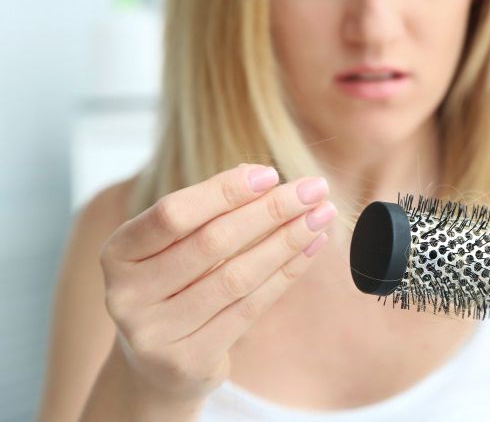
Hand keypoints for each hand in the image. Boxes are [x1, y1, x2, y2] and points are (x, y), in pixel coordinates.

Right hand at [99, 164, 335, 400]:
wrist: (156, 365)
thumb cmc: (175, 284)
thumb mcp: (177, 244)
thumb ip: (210, 209)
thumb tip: (258, 174)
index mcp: (117, 252)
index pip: (173, 213)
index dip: (224, 191)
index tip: (271, 174)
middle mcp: (126, 294)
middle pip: (212, 243)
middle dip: (270, 211)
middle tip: (313, 189)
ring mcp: (154, 333)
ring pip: (237, 276)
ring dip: (287, 241)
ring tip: (321, 216)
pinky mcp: (188, 361)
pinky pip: (250, 308)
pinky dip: (287, 274)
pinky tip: (311, 249)